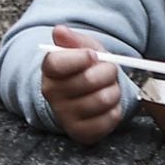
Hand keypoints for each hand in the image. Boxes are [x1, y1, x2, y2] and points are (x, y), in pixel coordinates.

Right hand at [40, 25, 125, 146]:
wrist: (83, 96)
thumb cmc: (83, 69)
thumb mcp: (80, 49)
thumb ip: (72, 39)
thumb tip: (59, 31)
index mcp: (48, 71)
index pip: (57, 63)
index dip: (79, 57)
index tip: (92, 55)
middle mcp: (52, 95)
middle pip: (87, 80)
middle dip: (107, 71)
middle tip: (108, 70)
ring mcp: (65, 116)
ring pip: (103, 99)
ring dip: (114, 90)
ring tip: (108, 87)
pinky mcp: (81, 133)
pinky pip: (110, 119)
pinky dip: (116, 109)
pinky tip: (108, 105)